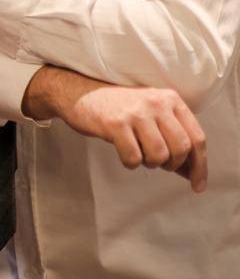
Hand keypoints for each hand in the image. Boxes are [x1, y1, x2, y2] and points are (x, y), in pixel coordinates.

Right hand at [23, 67, 207, 191]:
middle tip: (160, 165)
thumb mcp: (151, 115)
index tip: (197, 185)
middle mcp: (156, 102)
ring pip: (159, 155)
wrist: (78, 92)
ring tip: (139, 155)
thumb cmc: (118, 108)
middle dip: (172, 165)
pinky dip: (130, 162)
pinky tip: (125, 153)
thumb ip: (172, 138)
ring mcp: (135, 112)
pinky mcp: (115, 123)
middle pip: (181, 148)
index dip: (200, 166)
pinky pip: (133, 157)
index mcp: (170, 99)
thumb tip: (193, 174)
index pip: (197, 137)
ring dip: (150, 163)